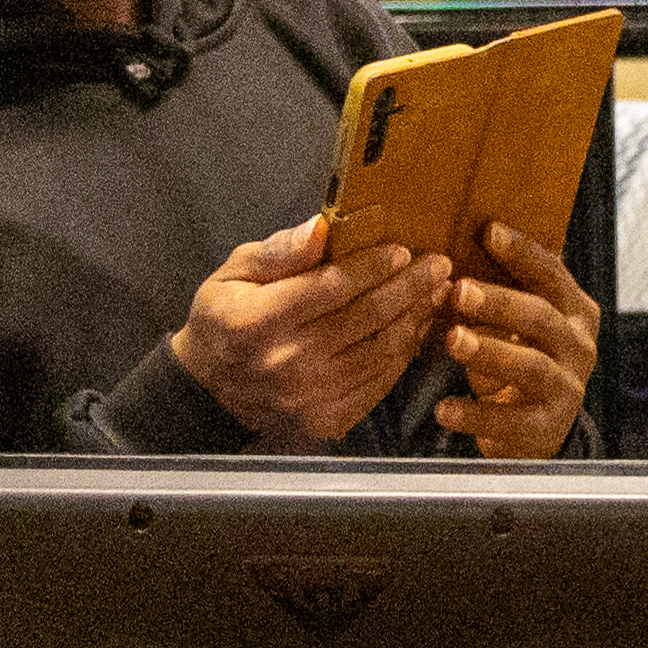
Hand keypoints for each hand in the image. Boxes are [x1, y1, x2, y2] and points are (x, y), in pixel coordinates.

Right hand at [174, 212, 446, 446]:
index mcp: (258, 321)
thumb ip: (278, 253)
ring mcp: (310, 397)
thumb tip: (321, 228)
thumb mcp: (232, 275)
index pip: (332, 287)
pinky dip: (403, 354)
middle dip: (409, 287)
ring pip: (381, 351)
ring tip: (436, 293)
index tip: (402, 250)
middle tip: (439, 265)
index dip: (373, 267)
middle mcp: (286, 362)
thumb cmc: (224, 320)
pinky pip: (378, 382)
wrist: (209, 389)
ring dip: (415, 319)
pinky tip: (417, 329)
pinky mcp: (327, 420)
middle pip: (366, 318)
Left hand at [436, 218, 598, 456]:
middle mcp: (578, 346)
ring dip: (490, 351)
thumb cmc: (520, 358)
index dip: (523, 252)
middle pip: (542, 318)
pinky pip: (511, 420)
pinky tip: (444, 409)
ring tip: (452, 340)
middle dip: (500, 302)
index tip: (488, 231)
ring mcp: (567, 388)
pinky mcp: (547, 427)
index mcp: (574, 312)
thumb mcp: (520, 323)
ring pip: (532, 366)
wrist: (537, 429)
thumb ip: (504, 291)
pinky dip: (476, 415)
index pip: (552, 274)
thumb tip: (459, 248)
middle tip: (458, 290)